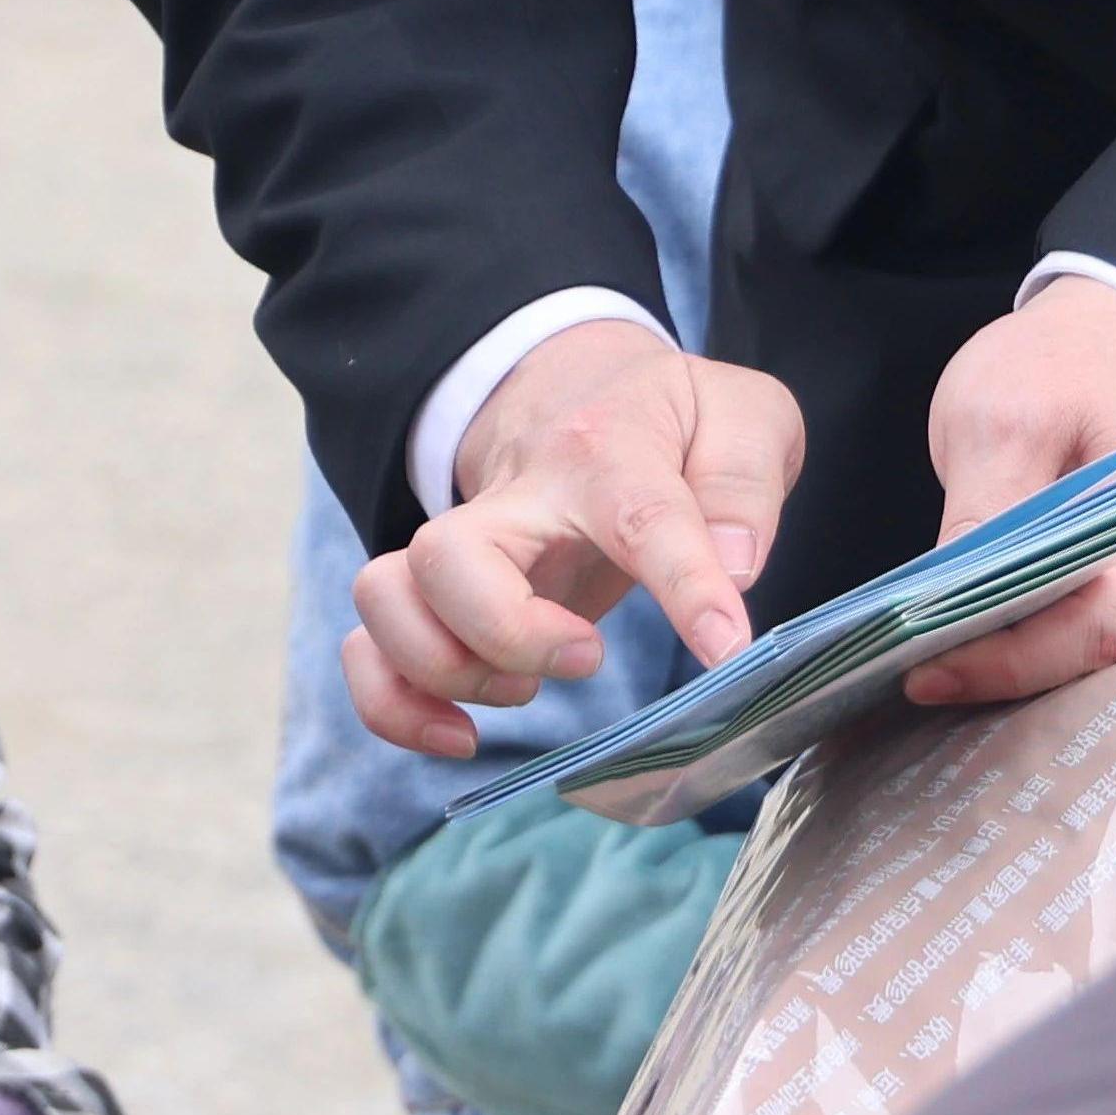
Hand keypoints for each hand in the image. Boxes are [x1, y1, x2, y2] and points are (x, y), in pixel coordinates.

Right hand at [346, 321, 803, 755]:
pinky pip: (369, 650)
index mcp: (608, 452)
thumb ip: (747, 484)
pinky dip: (394, 706)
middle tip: (587, 656)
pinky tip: (459, 734)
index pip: (642, 517)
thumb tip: (736, 568)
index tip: (727, 647)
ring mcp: (463, 543)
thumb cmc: (667, 416)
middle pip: (449, 556)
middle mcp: (515, 498)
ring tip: (525, 687)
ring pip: (385, 597)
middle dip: (509, 633)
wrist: (572, 381)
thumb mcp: (746, 417)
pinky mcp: (437, 592)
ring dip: (444, 667)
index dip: (687, 588)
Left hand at [902, 279, 1115, 710]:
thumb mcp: (1003, 415)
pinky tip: (978, 651)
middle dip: (1008, 681)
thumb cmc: (1066, 362)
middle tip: (917, 683)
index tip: (923, 675)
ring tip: (939, 673)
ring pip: (1098, 669)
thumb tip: (947, 601)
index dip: (1008, 664)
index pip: (1092, 629)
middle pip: (1099, 664)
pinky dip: (1039, 656)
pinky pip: (1097, 650)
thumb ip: (984, 511)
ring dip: (1022, 676)